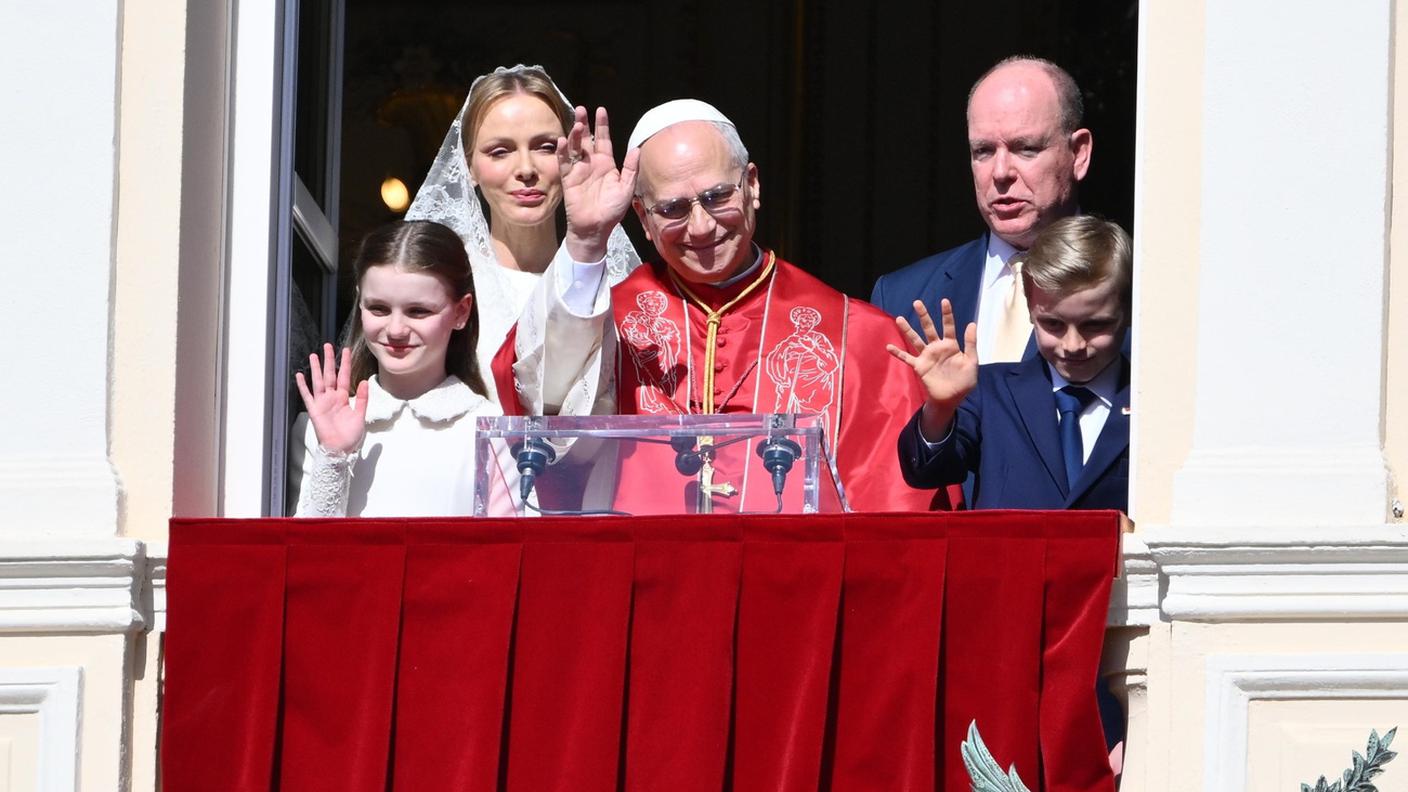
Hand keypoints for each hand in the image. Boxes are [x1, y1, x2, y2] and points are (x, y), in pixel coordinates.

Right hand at [294, 344, 369, 454]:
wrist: (341, 449)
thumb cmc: (351, 435)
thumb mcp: (360, 415)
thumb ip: (362, 398)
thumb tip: (364, 381)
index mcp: (344, 398)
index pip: (344, 376)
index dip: (345, 363)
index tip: (346, 350)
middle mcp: (332, 397)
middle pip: (330, 375)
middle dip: (329, 360)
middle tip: (327, 346)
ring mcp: (322, 403)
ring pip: (318, 381)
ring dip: (316, 369)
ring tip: (314, 356)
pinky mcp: (314, 410)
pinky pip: (308, 396)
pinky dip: (303, 386)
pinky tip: (300, 375)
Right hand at [558, 106, 639, 260]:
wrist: (596, 228)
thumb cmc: (612, 210)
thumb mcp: (626, 188)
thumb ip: (631, 168)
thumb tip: (636, 149)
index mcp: (606, 164)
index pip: (603, 140)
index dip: (602, 125)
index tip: (601, 110)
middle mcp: (591, 164)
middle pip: (586, 139)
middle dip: (583, 124)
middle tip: (581, 109)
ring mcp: (578, 170)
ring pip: (574, 147)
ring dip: (574, 135)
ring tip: (576, 123)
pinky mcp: (568, 179)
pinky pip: (564, 162)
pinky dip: (562, 151)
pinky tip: (563, 140)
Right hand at [886, 300, 977, 434]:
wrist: (952, 398)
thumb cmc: (964, 381)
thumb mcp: (972, 362)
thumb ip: (971, 343)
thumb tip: (972, 323)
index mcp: (951, 345)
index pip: (948, 326)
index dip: (946, 314)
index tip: (944, 301)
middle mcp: (937, 348)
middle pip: (929, 328)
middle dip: (923, 316)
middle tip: (917, 302)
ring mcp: (927, 356)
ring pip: (915, 339)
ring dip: (907, 329)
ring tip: (899, 318)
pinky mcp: (919, 366)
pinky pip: (907, 358)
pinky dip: (898, 353)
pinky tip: (889, 347)